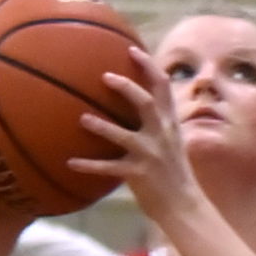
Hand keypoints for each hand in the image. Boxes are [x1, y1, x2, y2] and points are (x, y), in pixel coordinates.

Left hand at [72, 46, 200, 223]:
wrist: (184, 206)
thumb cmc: (175, 174)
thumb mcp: (173, 142)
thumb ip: (158, 124)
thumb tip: (138, 106)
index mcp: (170, 122)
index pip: (163, 86)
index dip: (148, 66)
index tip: (132, 49)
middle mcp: (162, 134)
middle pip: (145, 102)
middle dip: (125, 87)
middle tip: (104, 76)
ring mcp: (150, 154)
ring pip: (122, 135)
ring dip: (101, 126)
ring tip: (82, 119)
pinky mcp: (138, 174)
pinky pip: (109, 168)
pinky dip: (89, 165)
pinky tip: (70, 162)